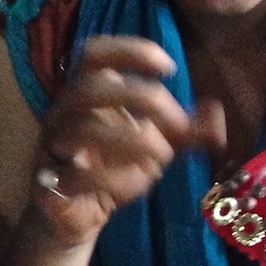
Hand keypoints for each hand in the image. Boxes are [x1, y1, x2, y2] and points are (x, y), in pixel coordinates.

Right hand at [33, 36, 225, 245]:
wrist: (75, 215)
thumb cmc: (113, 169)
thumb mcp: (156, 147)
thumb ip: (185, 132)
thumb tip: (217, 113)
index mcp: (86, 95)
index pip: (93, 53)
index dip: (129, 51)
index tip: (169, 68)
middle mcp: (63, 114)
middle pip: (91, 86)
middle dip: (141, 97)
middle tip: (179, 123)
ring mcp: (52, 148)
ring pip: (81, 128)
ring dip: (131, 139)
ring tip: (163, 155)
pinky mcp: (48, 184)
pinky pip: (75, 176)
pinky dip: (113, 178)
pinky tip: (136, 184)